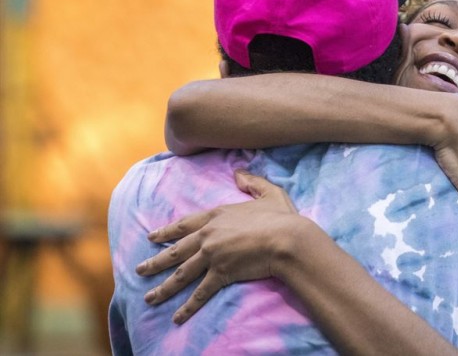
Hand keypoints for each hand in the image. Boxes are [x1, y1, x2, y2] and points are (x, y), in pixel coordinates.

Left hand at [135, 170, 301, 323]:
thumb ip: (252, 182)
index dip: (167, 231)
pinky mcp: (220, 274)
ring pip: (181, 273)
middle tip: (140, 269)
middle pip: (176, 250)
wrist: (286, 239)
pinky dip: (188, 307)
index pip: (185, 225)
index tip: (151, 237)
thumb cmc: (280, 217)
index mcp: (216, 216)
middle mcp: (208, 235)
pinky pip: (200, 293)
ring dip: (164, 288)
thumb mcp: (269, 193)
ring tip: (148, 298)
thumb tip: (238, 171)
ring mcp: (212, 255)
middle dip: (155, 261)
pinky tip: (176, 317)